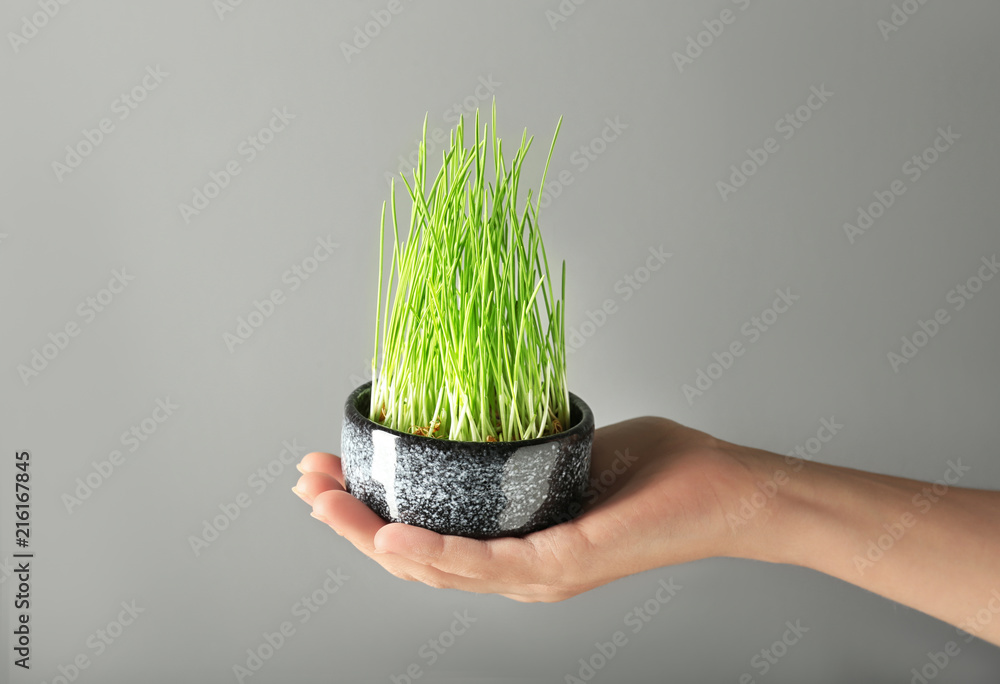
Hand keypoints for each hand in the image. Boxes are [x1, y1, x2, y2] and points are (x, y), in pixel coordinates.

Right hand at [293, 416, 758, 601]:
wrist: (730, 493)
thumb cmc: (657, 474)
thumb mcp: (567, 453)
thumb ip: (520, 444)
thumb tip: (475, 404)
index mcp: (516, 545)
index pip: (426, 537)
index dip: (368, 512)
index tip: (328, 472)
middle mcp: (519, 571)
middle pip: (414, 560)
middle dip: (351, 523)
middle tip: (307, 483)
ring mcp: (540, 574)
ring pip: (437, 567)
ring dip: (372, 537)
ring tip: (328, 504)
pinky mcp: (566, 564)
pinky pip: (487, 562)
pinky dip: (434, 553)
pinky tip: (393, 535)